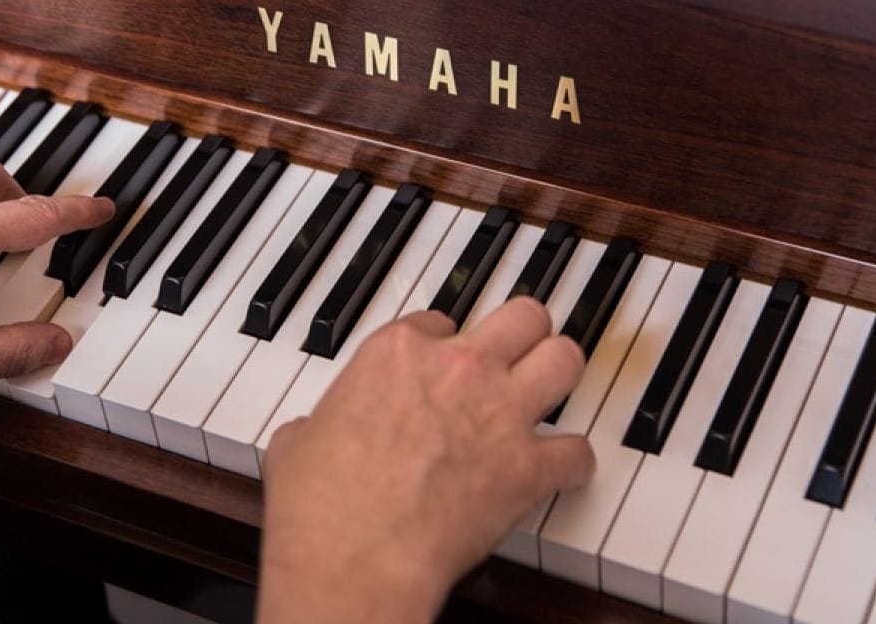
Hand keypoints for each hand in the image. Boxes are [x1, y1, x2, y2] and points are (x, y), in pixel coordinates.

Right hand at [258, 296, 595, 623]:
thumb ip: (318, 422)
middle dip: (523, 335)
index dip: (443, 342)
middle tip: (518, 353)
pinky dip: (574, 464)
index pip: (439, 319)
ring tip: (553, 391)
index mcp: (396, 352)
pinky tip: (563, 471)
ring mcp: (500, 414)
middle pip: (522, 317)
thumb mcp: (296, 440)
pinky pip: (578, 452)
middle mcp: (458, 368)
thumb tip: (310, 434)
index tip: (443, 362)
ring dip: (561, 376)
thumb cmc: (320, 505)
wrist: (354, 557)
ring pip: (565, 360)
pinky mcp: (528, 468)